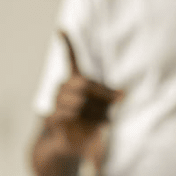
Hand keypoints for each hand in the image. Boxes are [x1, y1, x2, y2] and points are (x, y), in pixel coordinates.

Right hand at [47, 30, 121, 154]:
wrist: (70, 146)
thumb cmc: (88, 124)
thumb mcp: (104, 110)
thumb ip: (111, 99)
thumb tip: (123, 94)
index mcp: (75, 81)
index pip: (70, 59)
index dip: (67, 44)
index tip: (61, 29)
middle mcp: (63, 88)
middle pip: (83, 83)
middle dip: (103, 94)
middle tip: (118, 102)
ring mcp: (56, 102)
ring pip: (79, 101)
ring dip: (95, 112)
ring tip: (101, 121)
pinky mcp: (52, 118)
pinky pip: (68, 114)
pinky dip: (81, 121)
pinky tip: (82, 123)